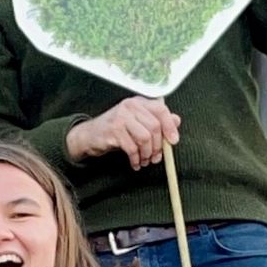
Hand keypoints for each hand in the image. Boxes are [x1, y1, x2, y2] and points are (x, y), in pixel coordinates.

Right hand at [65, 97, 181, 169]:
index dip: (170, 126)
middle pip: (154, 126)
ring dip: (147, 154)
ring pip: (145, 138)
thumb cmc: (116, 129)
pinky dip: (136, 159)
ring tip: (145, 161)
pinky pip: (132, 147)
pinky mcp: (113, 130)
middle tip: (156, 158)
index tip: (174, 141)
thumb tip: (177, 120)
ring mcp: (121, 117)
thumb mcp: (137, 123)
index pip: (161, 109)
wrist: (89, 135)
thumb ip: (157, 121)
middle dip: (158, 146)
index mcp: (139, 102)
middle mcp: (130, 106)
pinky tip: (135, 163)